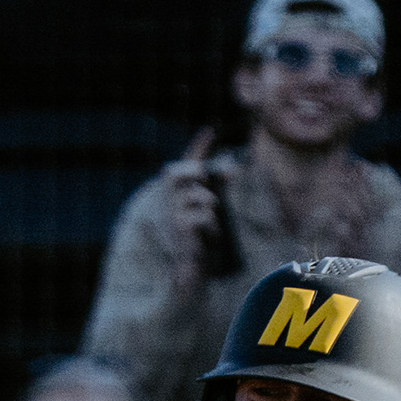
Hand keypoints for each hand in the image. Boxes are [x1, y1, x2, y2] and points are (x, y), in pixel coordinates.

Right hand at [159, 128, 222, 274]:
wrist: (189, 269)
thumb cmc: (199, 241)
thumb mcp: (208, 213)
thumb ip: (215, 191)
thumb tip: (231, 169)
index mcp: (175, 193)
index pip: (188, 163)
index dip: (199, 146)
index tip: (211, 131)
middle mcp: (169, 199)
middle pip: (189, 171)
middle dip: (200, 174)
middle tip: (208, 186)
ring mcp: (173, 211)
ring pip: (205, 198)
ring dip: (213, 214)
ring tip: (209, 230)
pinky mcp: (181, 224)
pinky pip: (206, 216)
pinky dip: (213, 229)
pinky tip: (208, 240)